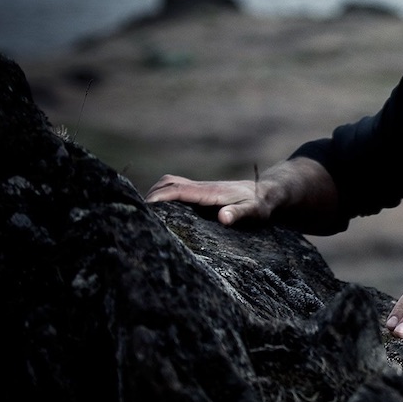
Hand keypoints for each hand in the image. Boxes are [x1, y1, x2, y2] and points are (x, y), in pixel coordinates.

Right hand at [145, 175, 269, 224]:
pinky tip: (159, 211)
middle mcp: (202, 188)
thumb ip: (239, 214)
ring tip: (142, 213)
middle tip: (135, 214)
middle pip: (168, 183)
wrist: (268, 192)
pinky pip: (176, 189)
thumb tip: (223, 218)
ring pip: (170, 184)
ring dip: (155, 193)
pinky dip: (163, 195)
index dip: (159, 198)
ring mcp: (200, 189)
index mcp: (210, 192)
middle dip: (150, 195)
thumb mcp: (254, 212)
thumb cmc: (262, 204)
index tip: (143, 208)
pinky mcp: (201, 193)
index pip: (178, 190)